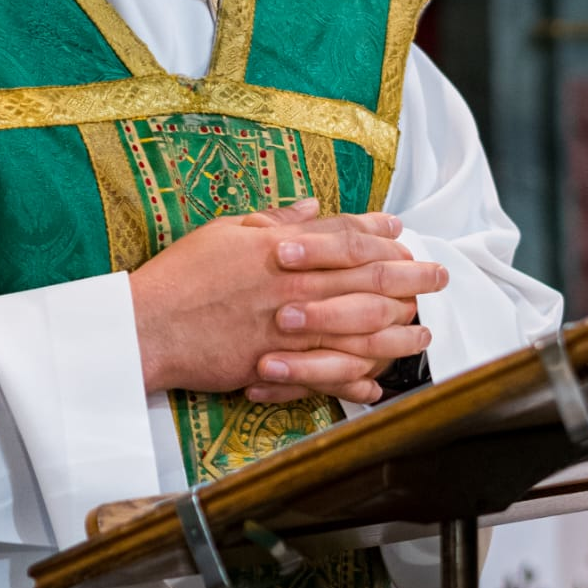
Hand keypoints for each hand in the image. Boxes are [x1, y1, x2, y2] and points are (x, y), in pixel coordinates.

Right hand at [128, 197, 445, 406]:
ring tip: (423, 332)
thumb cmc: (180, 276)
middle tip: (439, 276)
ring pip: (359, 329)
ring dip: (397, 330)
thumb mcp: (226, 231)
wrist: (148, 325)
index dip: (380, 235)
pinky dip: (357, 378)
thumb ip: (274, 221)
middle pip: (367, 279)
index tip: (404, 235)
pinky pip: (328, 373)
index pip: (344, 237)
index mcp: (282, 249)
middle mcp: (294, 286)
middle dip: (410, 277)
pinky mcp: (276, 364)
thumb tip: (311, 206)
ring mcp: (288, 328)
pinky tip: (378, 380)